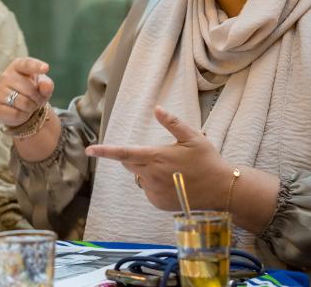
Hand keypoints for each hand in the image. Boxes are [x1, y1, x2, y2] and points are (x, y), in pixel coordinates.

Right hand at [0, 57, 53, 126]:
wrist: (19, 107)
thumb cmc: (33, 91)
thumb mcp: (43, 86)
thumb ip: (47, 85)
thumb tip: (46, 86)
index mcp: (18, 66)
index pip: (27, 64)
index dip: (36, 67)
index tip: (46, 68)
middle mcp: (6, 75)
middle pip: (30, 89)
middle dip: (37, 97)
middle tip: (35, 98)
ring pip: (24, 103)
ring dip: (31, 107)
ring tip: (28, 104)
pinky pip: (17, 114)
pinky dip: (23, 115)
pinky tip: (19, 111)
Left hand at [86, 106, 230, 210]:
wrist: (221, 190)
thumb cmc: (207, 160)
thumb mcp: (193, 137)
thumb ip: (172, 123)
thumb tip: (157, 108)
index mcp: (156, 157)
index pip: (124, 153)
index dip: (105, 152)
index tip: (89, 150)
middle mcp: (151, 175)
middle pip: (129, 164)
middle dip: (135, 157)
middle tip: (159, 155)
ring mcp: (154, 191)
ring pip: (139, 178)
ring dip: (147, 172)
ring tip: (173, 171)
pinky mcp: (158, 203)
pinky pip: (148, 191)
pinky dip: (155, 185)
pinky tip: (174, 183)